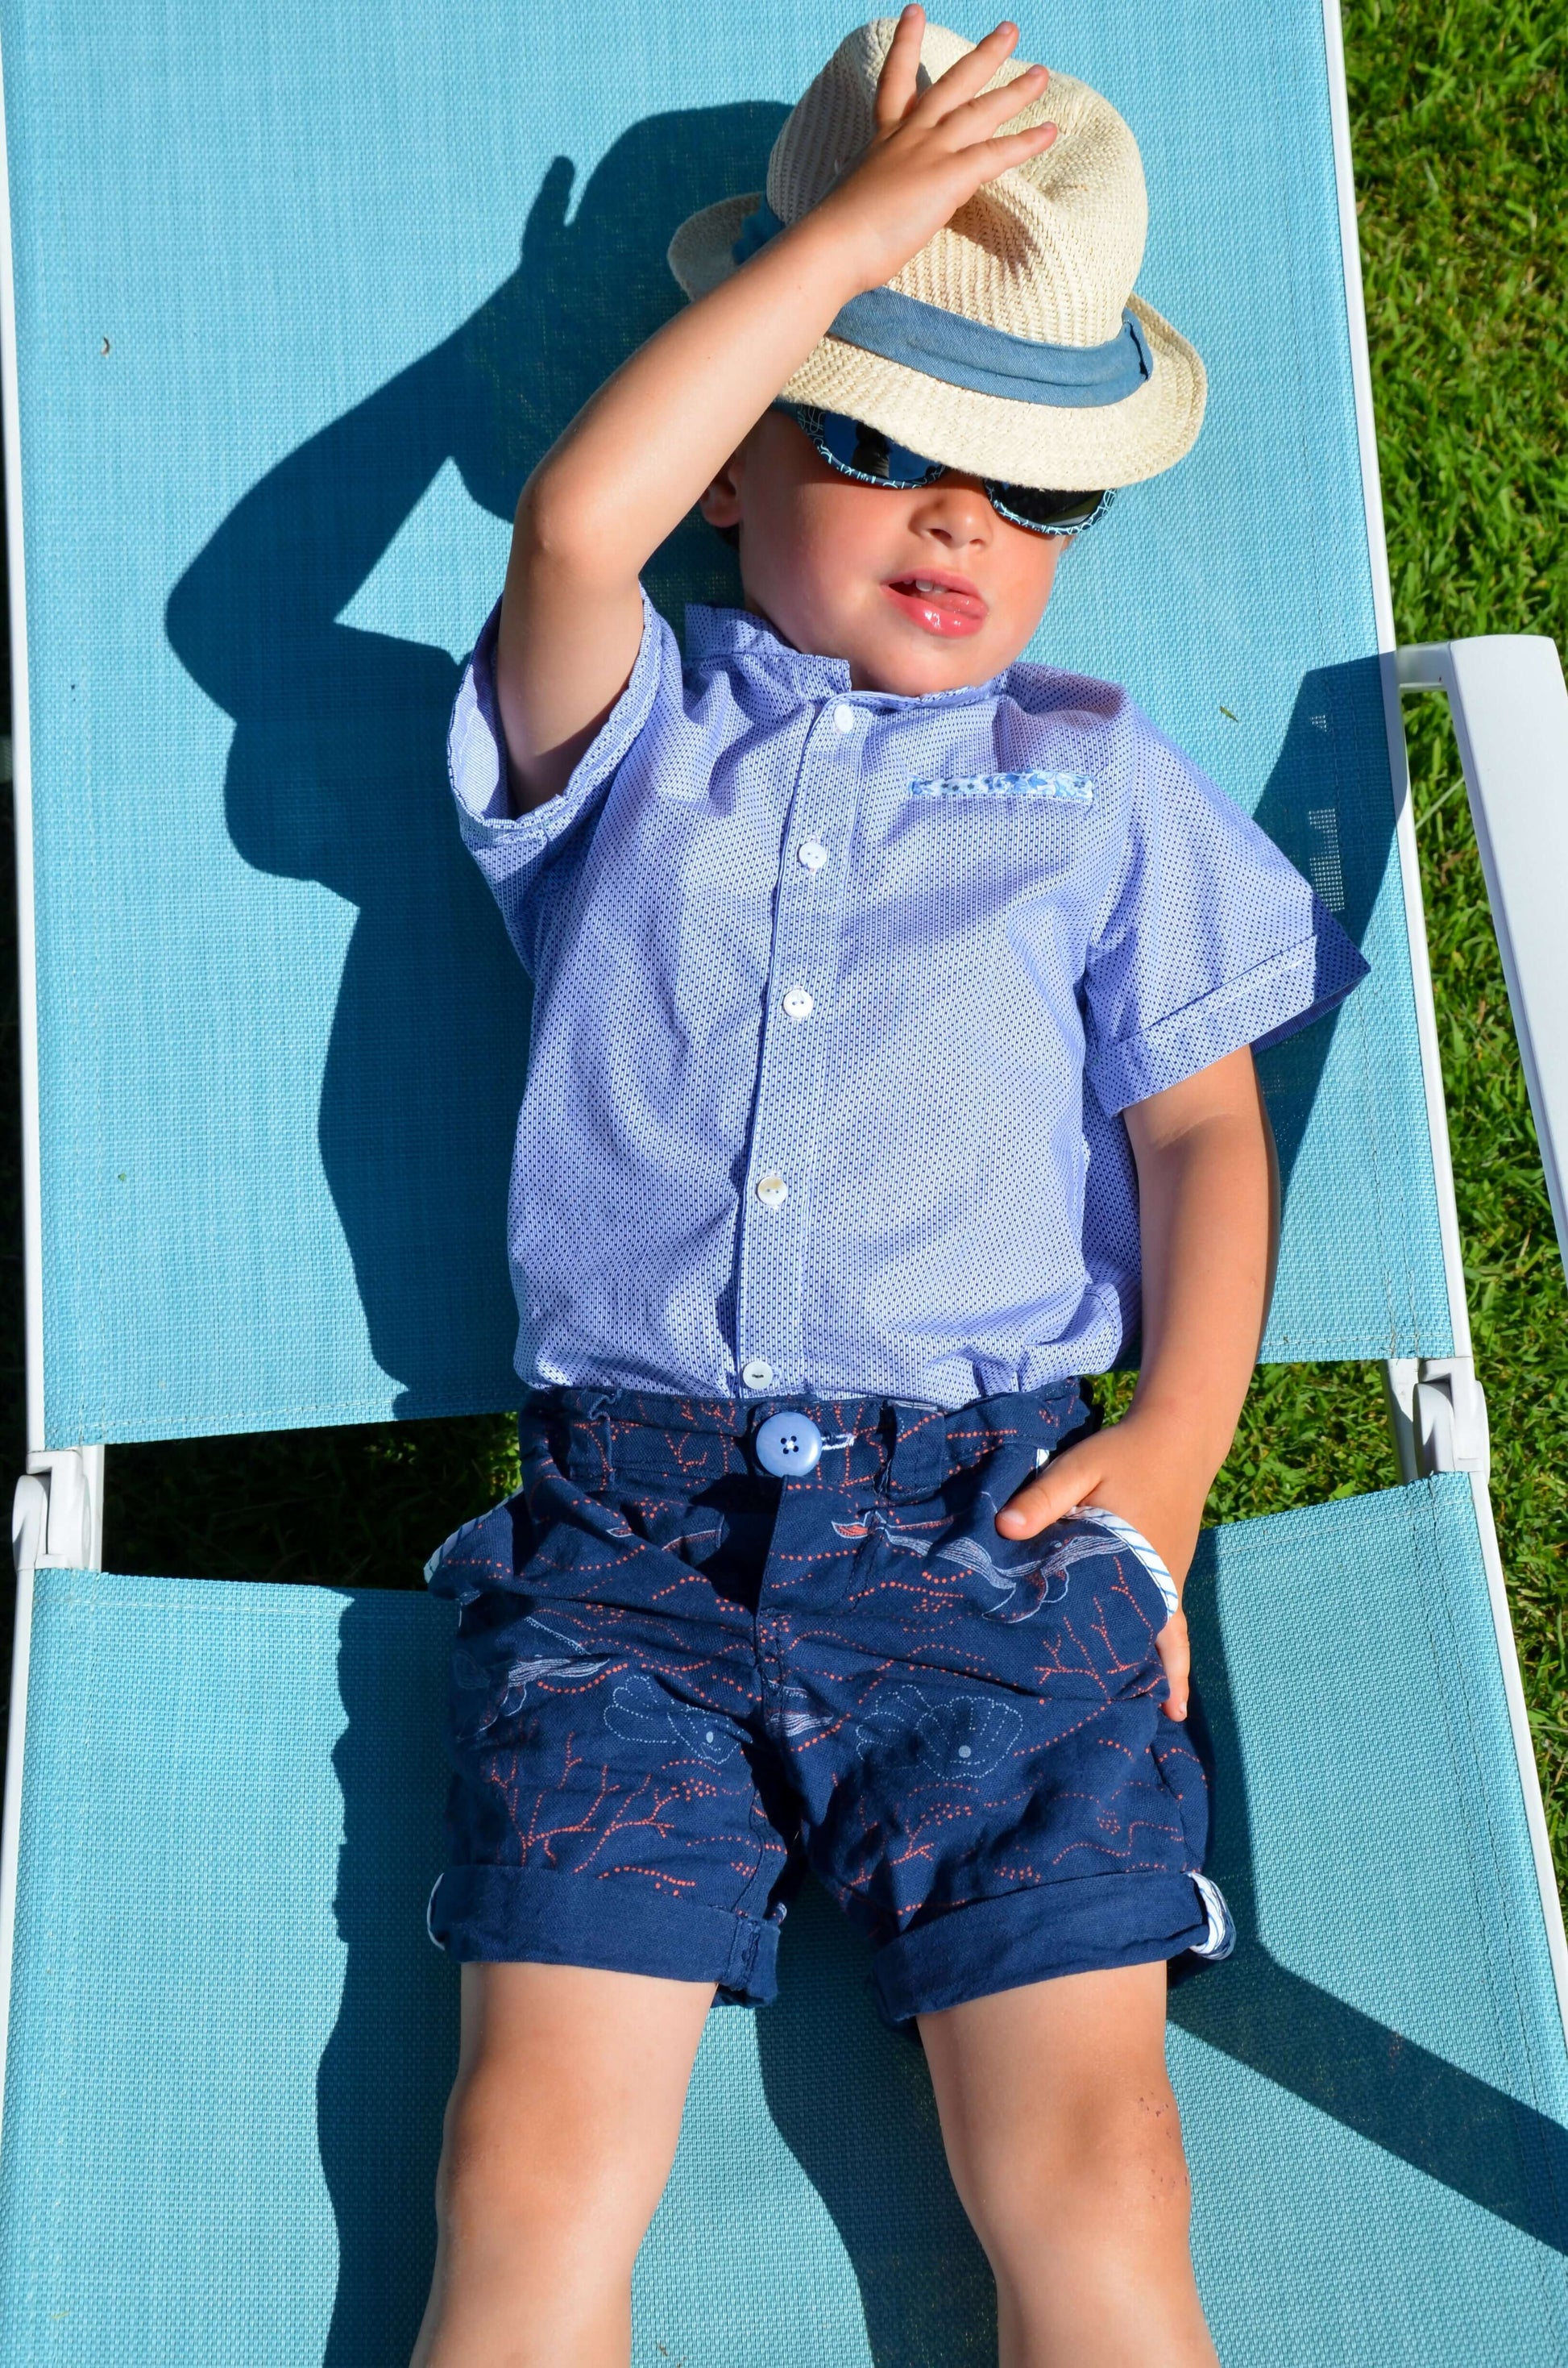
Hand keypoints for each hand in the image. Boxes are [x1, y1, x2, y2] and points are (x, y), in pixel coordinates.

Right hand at [810, 10, 1056, 292]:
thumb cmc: (834, 237)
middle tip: (1009, 31)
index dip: (906, 46)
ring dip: (1014, 91)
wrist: (831, 246)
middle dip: (984, 56)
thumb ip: (867, 189)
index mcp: (883, 140)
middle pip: (952, 85)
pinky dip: (1024, 143)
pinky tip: (1049, 131)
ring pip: (979, 111)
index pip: (895, 82)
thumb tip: (865, 199)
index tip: (915, 12)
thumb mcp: (851, 199)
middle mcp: (909, 136)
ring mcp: (929, 153)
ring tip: (1041, 73)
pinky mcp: (946, 178)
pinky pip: (993, 154)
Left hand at [993, 1410, 1211, 1721]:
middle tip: (1122, 1724)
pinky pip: (1173, 1620)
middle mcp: (1161, 1576)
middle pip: (1152, 1637)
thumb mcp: (1081, 1465)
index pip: (1117, 1614)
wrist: (1179, 1435)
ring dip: (1161, 1670)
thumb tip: (1005, 1528)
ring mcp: (1172, 1577)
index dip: (1102, 1654)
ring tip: (1156, 1715)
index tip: (1089, 1695)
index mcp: (1136, 1555)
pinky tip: (1164, 1676)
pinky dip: (1170, 1650)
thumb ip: (1045, 1495)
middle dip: (1141, 1678)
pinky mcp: (1174, 1571)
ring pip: (1168, 1634)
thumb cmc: (1125, 1452)